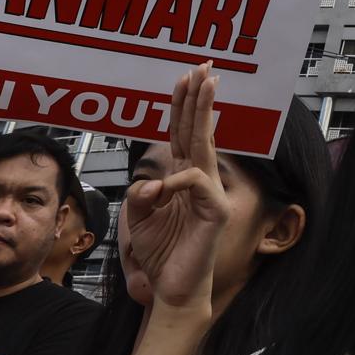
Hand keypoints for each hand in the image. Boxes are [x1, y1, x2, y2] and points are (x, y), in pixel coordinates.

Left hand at [122, 66, 229, 311]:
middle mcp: (199, 179)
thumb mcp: (138, 218)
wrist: (173, 288)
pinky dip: (176, 183)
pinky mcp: (216, 211)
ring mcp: (210, 193)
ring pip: (206, 144)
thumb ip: (140, 194)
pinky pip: (196, 182)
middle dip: (199, 96)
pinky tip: (164, 191)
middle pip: (198, 130)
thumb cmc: (161, 253)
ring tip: (205, 84)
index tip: (185, 77)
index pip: (183, 134)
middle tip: (203, 66)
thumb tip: (153, 182)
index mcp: (181, 177)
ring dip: (204, 111)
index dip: (183, 106)